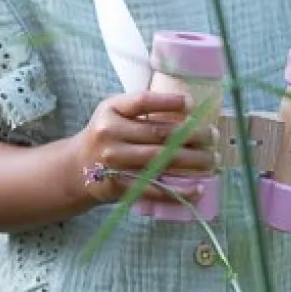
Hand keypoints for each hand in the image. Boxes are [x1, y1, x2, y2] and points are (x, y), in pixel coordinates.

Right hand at [73, 91, 216, 205]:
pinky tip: (199, 188)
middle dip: (193, 135)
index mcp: (111, 109)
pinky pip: (154, 188)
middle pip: (159, 133)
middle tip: (213, 136)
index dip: (169, 102)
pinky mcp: (119, 186)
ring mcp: (114, 161)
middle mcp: (110, 133)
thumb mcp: (115, 112)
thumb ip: (143, 109)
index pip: (143, 101)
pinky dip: (179, 190)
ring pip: (161, 160)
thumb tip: (191, 111)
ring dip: (193, 161)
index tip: (192, 104)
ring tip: (213, 159)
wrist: (77, 168)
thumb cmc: (107, 135)